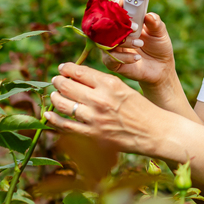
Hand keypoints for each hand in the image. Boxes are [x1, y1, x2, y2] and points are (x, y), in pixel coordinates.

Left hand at [47, 62, 161, 153]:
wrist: (155, 132)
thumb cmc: (142, 109)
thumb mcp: (125, 88)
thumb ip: (103, 84)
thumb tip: (79, 79)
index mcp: (110, 84)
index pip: (79, 72)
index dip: (67, 68)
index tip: (62, 68)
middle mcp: (100, 99)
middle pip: (68, 86)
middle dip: (59, 82)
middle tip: (56, 80)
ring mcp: (95, 118)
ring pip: (64, 105)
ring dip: (56, 98)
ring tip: (55, 95)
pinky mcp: (93, 135)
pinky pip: (66, 126)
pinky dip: (54, 119)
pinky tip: (48, 115)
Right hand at [103, 6, 175, 88]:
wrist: (161, 68)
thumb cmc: (159, 46)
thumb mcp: (160, 33)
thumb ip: (155, 23)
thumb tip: (149, 15)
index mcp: (126, 22)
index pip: (114, 10)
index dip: (115, 5)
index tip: (121, 2)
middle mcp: (116, 33)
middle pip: (106, 24)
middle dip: (119, 24)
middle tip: (135, 27)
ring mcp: (113, 48)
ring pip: (108, 41)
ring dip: (125, 41)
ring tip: (140, 44)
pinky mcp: (113, 62)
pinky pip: (111, 58)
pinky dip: (124, 57)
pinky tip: (137, 58)